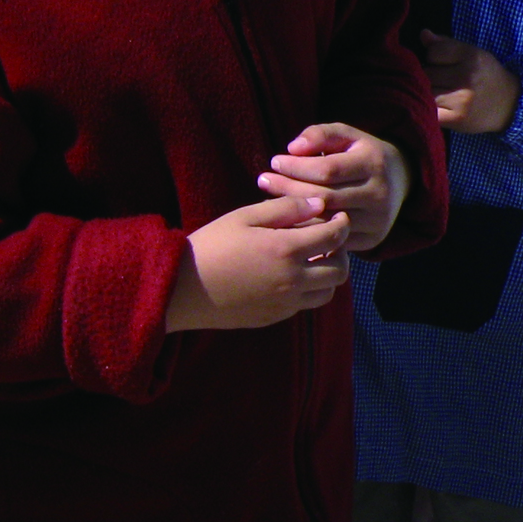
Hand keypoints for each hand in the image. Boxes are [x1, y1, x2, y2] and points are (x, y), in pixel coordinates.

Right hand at [166, 194, 350, 331]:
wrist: (180, 288)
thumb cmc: (211, 245)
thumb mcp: (244, 216)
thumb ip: (285, 209)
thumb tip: (319, 204)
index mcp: (286, 250)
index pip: (335, 237)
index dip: (342, 224)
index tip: (338, 217)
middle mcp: (293, 280)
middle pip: (340, 270)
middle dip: (341, 252)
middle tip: (328, 240)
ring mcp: (285, 303)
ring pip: (328, 292)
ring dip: (329, 275)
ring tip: (313, 259)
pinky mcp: (275, 317)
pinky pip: (305, 305)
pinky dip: (309, 290)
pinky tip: (292, 276)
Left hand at [256, 122, 411, 252]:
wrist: (399, 182)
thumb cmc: (361, 155)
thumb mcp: (347, 136)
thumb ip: (320, 135)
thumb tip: (293, 148)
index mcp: (374, 164)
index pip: (327, 170)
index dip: (296, 167)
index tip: (275, 161)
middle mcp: (380, 194)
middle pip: (324, 197)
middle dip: (289, 188)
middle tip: (263, 179)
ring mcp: (377, 221)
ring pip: (326, 220)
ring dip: (293, 211)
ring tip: (269, 197)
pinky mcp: (372, 240)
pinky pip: (332, 239)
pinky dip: (307, 229)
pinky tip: (288, 218)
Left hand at [419, 31, 520, 133]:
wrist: (510, 105)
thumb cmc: (487, 76)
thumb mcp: (473, 53)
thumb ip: (446, 44)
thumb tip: (423, 34)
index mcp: (472, 57)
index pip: (433, 52)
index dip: (435, 57)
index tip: (445, 63)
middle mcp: (467, 77)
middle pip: (427, 72)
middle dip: (432, 75)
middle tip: (446, 81)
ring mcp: (461, 100)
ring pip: (426, 91)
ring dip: (431, 93)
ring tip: (446, 94)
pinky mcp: (457, 119)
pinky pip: (430, 110)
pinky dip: (432, 109)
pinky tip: (444, 107)